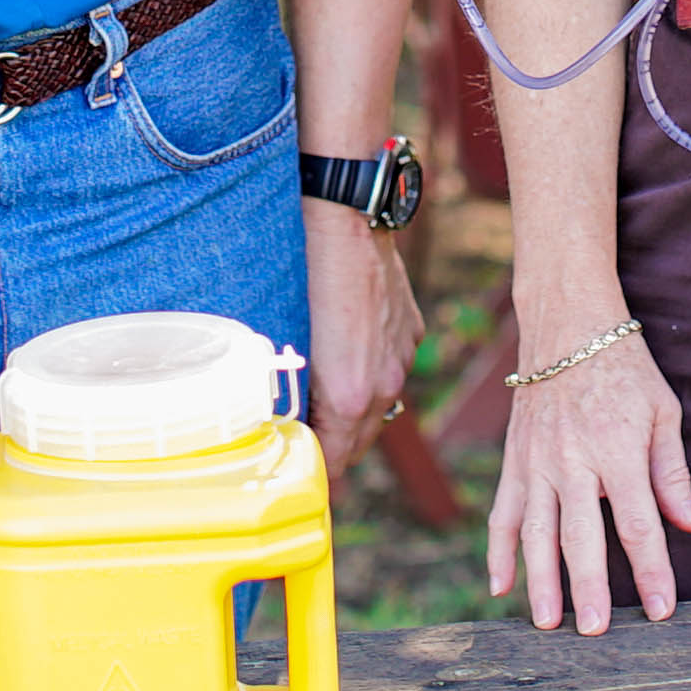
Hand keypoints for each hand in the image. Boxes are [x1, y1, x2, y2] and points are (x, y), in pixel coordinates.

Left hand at [298, 202, 422, 474]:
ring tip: (320, 400)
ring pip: (379, 406)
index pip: (335, 461)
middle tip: (299, 442)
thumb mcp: (287, 344)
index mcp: (351, 397)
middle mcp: (385, 385)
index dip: (312, 470)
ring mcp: (403, 357)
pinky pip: (391, 368)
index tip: (291, 468)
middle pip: (360, 443)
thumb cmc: (305, 277)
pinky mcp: (411, 331)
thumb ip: (291, 392)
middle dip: (332, 447)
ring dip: (352, 413)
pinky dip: (371, 373)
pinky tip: (346, 351)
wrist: (348, 220)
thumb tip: (280, 419)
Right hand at [484, 310, 690, 633]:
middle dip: (588, 587)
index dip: (651, 570)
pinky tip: (501, 587)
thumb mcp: (663, 411)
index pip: (637, 522)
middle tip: (596, 632)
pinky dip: (497, 551)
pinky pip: (503, 512)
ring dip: (539, 580)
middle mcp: (573, 460)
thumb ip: (672, 472)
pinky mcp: (514, 460)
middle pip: (580, 535)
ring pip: (534, 531)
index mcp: (618, 449)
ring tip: (546, 623)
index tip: (661, 609)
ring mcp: (537, 461)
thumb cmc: (624, 368)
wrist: (565, 323)